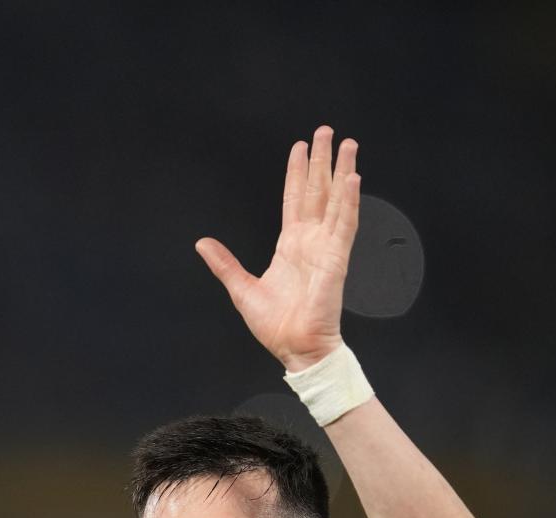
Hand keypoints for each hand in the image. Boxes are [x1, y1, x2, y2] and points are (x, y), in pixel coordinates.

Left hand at [196, 126, 359, 370]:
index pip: (295, 200)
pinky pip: (345, 225)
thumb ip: (225, 264)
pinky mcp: (336, 260)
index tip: (300, 147)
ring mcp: (326, 248)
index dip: (297, 173)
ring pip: (335, 201)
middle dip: (322, 161)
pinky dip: (349, 201)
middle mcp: (311, 242)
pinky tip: (353, 178)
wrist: (295, 349)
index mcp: (290, 246)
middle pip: (317, 192)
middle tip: (327, 131)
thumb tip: (202, 244)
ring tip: (347, 143)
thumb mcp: (242, 289)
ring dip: (342, 171)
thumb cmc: (276, 326)